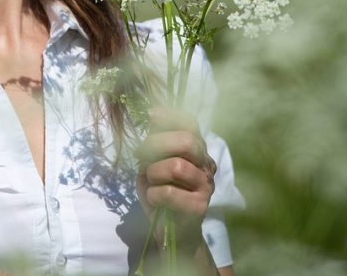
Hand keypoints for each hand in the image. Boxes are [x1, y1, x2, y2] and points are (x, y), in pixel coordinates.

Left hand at [135, 107, 216, 249]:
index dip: (171, 116)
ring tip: (152, 182)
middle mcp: (206, 165)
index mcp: (197, 151)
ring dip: (154, 173)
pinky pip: (168, 192)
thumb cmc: (161, 194)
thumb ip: (156, 143)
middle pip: (186, 141)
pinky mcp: (199, 207)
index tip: (151, 115)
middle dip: (156, 144)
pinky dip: (153, 194)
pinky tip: (155, 199)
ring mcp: (206, 186)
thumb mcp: (154, 164)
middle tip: (141, 155)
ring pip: (176, 166)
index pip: (191, 124)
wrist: (172, 232)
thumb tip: (152, 115)